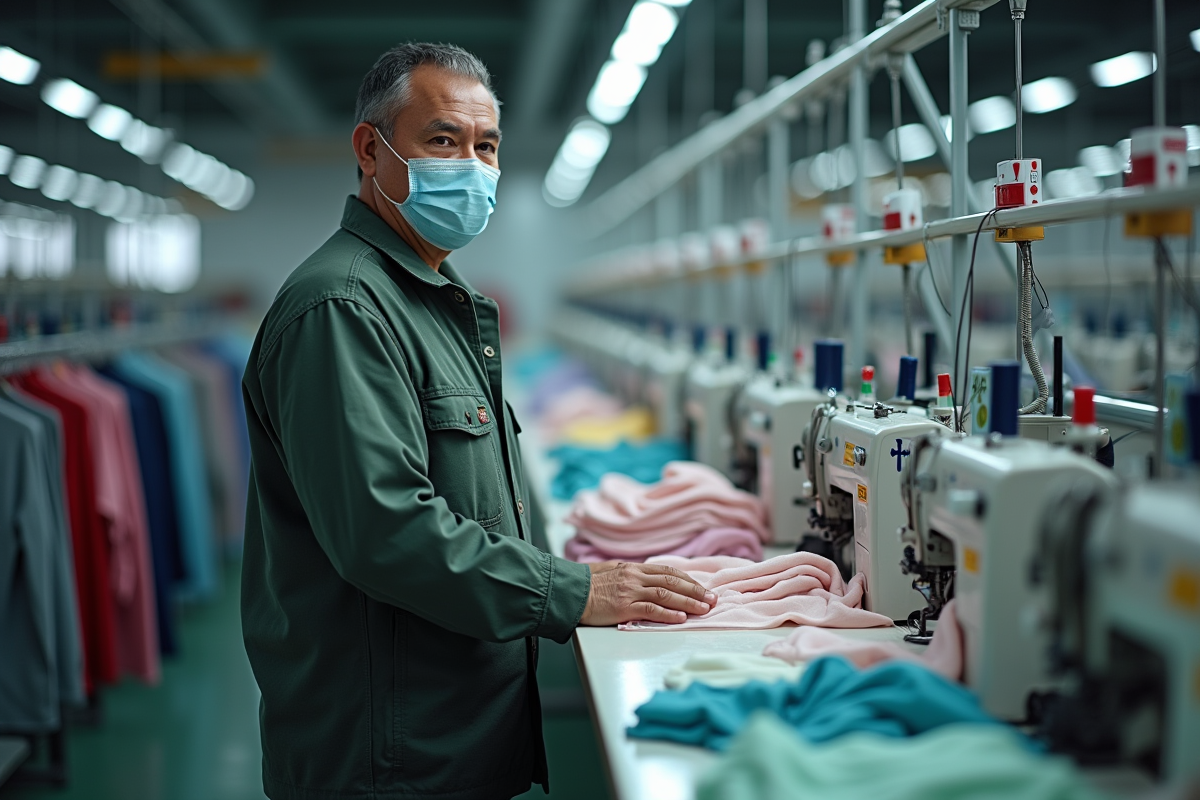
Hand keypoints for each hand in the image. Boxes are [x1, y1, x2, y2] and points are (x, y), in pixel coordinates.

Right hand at [579, 562, 716, 625]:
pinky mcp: (624, 607)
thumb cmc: (587, 585)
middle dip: (695, 591)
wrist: (569, 592)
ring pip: (666, 595)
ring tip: (704, 609)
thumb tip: (646, 580)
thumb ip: (630, 575)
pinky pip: (650, 610)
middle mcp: (635, 577)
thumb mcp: (612, 572)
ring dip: (688, 602)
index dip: (687, 580)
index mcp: (634, 569)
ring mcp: (630, 591)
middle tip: (712, 599)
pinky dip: (668, 614)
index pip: (667, 572)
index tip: (701, 588)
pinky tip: (681, 618)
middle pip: (672, 582)